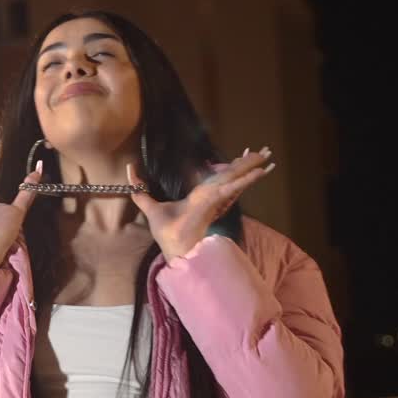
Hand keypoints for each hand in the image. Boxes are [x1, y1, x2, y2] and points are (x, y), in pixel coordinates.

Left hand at [129, 147, 275, 260]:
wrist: (173, 247)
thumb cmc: (165, 232)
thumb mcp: (150, 205)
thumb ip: (140, 189)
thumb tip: (130, 169)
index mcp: (201, 195)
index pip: (219, 177)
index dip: (232, 167)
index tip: (244, 155)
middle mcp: (211, 195)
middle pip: (232, 174)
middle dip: (248, 163)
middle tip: (265, 151)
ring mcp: (215, 198)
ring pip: (235, 177)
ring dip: (251, 165)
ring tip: (266, 154)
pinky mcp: (216, 201)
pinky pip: (234, 187)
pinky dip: (247, 179)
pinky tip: (260, 171)